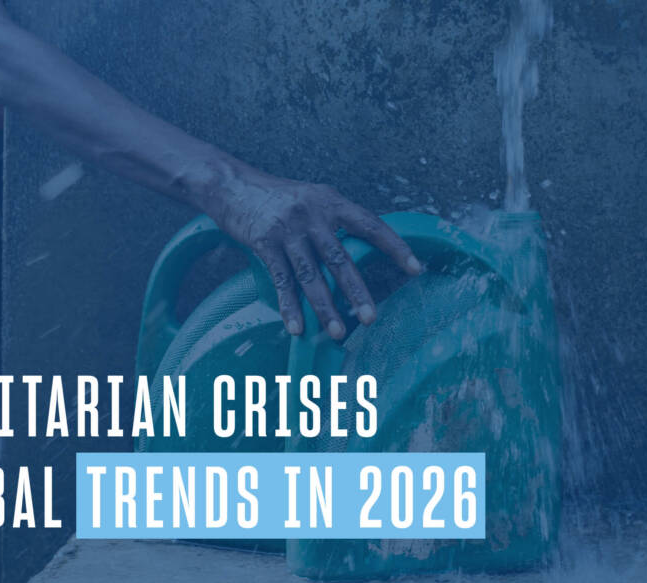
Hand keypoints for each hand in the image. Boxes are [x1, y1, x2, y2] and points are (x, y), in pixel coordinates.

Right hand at [207, 173, 421, 338]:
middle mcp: (312, 213)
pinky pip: (281, 280)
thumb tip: (359, 251)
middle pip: (340, 258)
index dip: (394, 247)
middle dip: (356, 292)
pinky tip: (297, 327)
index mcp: (331, 201)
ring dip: (324, 307)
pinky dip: (290, 306)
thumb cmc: (276, 197)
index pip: (370, 224)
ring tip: (336, 333)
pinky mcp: (264, 242)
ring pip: (311, 275)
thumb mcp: (311, 198)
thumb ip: (334, 221)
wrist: (231, 185)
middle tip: (370, 318)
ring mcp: (287, 228)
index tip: (414, 269)